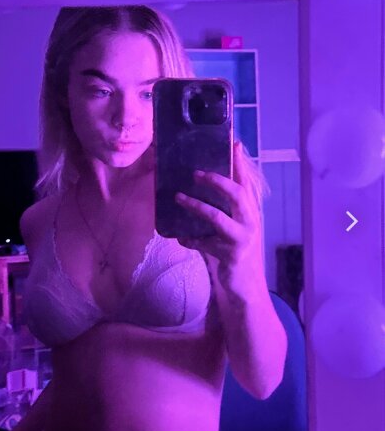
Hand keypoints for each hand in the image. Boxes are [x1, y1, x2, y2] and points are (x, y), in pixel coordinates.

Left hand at [175, 141, 264, 299]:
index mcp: (251, 212)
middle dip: (217, 181)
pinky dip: (191, 240)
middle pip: (237, 194)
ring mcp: (242, 238)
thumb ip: (224, 212)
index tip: (234, 143)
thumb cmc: (238, 252)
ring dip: (196, 206)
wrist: (247, 287)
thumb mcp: (234, 229)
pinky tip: (181, 238)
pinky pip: (205, 244)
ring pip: (218, 217)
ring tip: (178, 197)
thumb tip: (196, 193)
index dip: (240, 163)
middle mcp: (250, 222)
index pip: (247, 182)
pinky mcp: (231, 255)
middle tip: (196, 173)